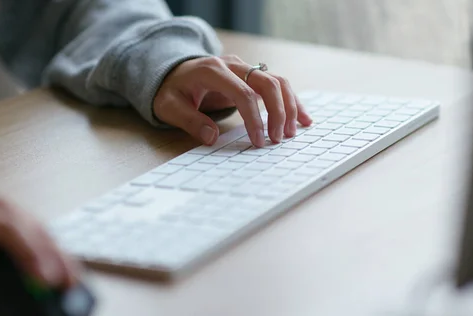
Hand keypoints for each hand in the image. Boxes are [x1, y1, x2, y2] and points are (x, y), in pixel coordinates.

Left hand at [154, 55, 312, 147]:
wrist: (172, 73)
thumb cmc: (171, 91)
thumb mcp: (169, 107)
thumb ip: (190, 121)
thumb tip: (211, 138)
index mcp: (212, 70)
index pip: (242, 93)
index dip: (254, 118)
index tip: (258, 141)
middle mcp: (233, 65)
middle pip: (267, 82)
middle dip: (278, 112)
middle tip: (278, 139)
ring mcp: (245, 68)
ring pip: (277, 81)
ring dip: (289, 106)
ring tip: (293, 132)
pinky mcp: (252, 76)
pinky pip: (277, 85)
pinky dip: (291, 101)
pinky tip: (303, 118)